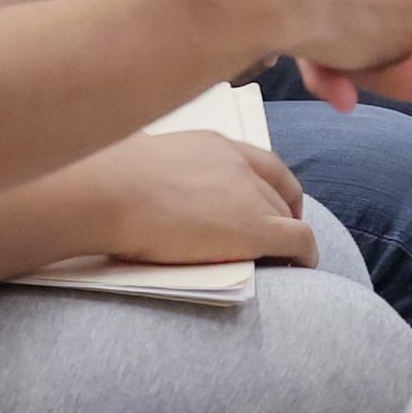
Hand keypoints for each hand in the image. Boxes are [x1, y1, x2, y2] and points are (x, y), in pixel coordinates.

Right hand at [86, 133, 315, 267]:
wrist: (107, 192)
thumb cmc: (105, 181)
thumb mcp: (145, 163)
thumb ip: (167, 174)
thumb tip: (155, 190)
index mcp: (212, 145)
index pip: (262, 163)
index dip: (274, 188)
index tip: (273, 207)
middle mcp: (237, 164)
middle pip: (278, 191)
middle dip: (283, 215)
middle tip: (279, 241)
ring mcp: (248, 195)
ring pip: (288, 217)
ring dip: (290, 238)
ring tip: (285, 261)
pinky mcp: (252, 229)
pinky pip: (298, 240)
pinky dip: (306, 254)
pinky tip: (302, 267)